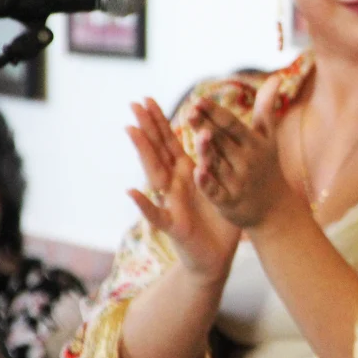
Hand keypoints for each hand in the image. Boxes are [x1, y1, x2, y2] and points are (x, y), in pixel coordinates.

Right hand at [127, 98, 239, 285]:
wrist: (216, 258)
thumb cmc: (219, 221)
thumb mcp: (222, 186)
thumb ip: (221, 162)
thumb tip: (226, 136)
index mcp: (188, 174)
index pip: (171, 143)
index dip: (160, 122)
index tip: (148, 99)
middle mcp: (175, 185)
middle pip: (158, 152)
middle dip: (148, 128)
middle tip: (135, 103)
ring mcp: (171, 204)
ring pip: (155, 175)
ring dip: (144, 153)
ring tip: (131, 131)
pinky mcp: (173, 226)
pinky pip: (156, 214)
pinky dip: (144, 204)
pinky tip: (132, 191)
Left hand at [187, 74, 291, 228]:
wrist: (275, 208)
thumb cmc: (267, 166)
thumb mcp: (268, 138)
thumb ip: (266, 108)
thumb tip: (276, 78)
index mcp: (253, 144)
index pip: (231, 125)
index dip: (215, 113)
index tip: (199, 100)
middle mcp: (246, 161)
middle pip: (222, 141)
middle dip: (206, 126)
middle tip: (190, 111)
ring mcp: (238, 182)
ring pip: (219, 163)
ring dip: (208, 150)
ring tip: (197, 135)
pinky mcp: (230, 202)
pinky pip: (217, 191)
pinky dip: (208, 183)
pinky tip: (197, 172)